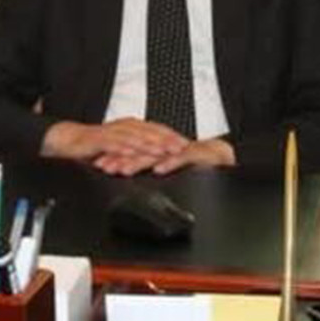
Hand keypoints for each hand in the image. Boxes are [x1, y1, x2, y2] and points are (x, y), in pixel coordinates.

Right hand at [42, 118, 188, 162]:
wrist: (69, 141)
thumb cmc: (96, 146)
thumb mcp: (121, 148)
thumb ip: (137, 151)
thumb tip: (157, 158)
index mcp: (130, 128)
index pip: (155, 130)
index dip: (171, 136)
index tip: (186, 144)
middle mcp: (123, 127)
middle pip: (148, 132)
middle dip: (165, 139)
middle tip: (180, 147)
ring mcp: (111, 133)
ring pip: (133, 136)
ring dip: (148, 143)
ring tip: (162, 151)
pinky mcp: (97, 140)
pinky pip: (112, 143)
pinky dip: (123, 148)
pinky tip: (132, 153)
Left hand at [91, 138, 236, 175]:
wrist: (220, 155)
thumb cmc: (194, 162)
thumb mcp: (167, 166)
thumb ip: (150, 168)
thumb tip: (130, 174)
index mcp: (158, 147)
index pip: (132, 149)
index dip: (115, 155)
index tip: (99, 163)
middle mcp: (166, 146)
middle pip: (139, 150)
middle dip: (119, 158)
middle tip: (104, 166)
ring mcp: (179, 150)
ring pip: (155, 154)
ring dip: (138, 161)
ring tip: (124, 169)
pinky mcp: (195, 154)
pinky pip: (180, 159)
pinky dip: (169, 163)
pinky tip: (158, 170)